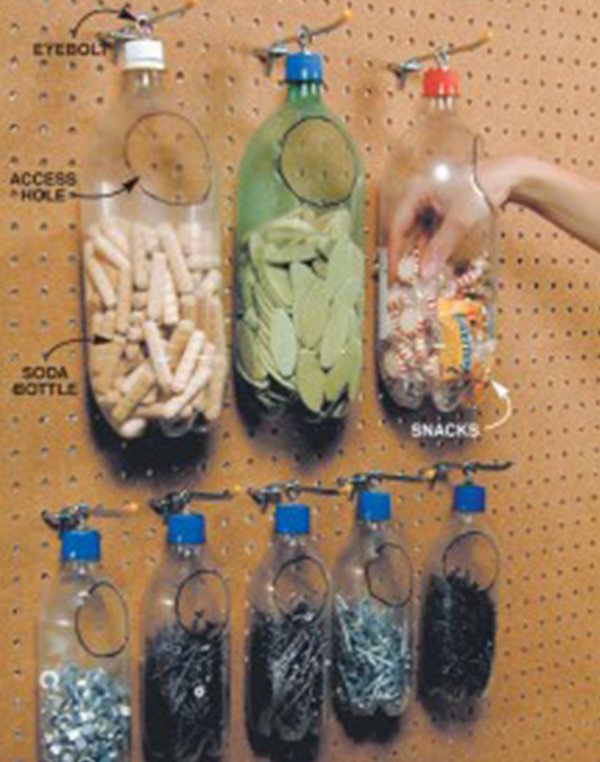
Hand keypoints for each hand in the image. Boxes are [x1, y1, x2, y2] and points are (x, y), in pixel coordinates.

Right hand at [387, 158, 515, 279]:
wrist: (510, 174)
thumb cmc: (483, 185)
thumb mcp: (459, 221)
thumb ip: (440, 248)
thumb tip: (425, 272)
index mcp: (417, 190)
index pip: (397, 225)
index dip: (394, 251)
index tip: (394, 271)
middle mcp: (421, 193)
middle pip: (406, 229)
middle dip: (407, 253)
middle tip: (406, 274)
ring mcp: (433, 200)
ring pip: (420, 231)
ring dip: (422, 251)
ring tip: (423, 270)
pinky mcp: (444, 206)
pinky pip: (432, 229)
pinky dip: (433, 245)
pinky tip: (434, 259)